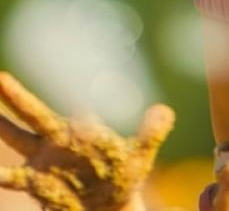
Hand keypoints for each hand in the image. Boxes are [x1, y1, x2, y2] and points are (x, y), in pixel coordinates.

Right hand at [0, 72, 173, 210]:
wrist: (108, 206)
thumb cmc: (124, 175)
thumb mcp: (140, 156)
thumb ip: (151, 133)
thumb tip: (164, 111)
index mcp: (81, 128)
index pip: (78, 114)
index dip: (80, 118)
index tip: (81, 121)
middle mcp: (57, 139)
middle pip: (34, 113)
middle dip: (16, 96)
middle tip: (1, 77)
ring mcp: (43, 161)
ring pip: (17, 139)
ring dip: (2, 126)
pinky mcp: (36, 184)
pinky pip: (14, 177)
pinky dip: (3, 175)